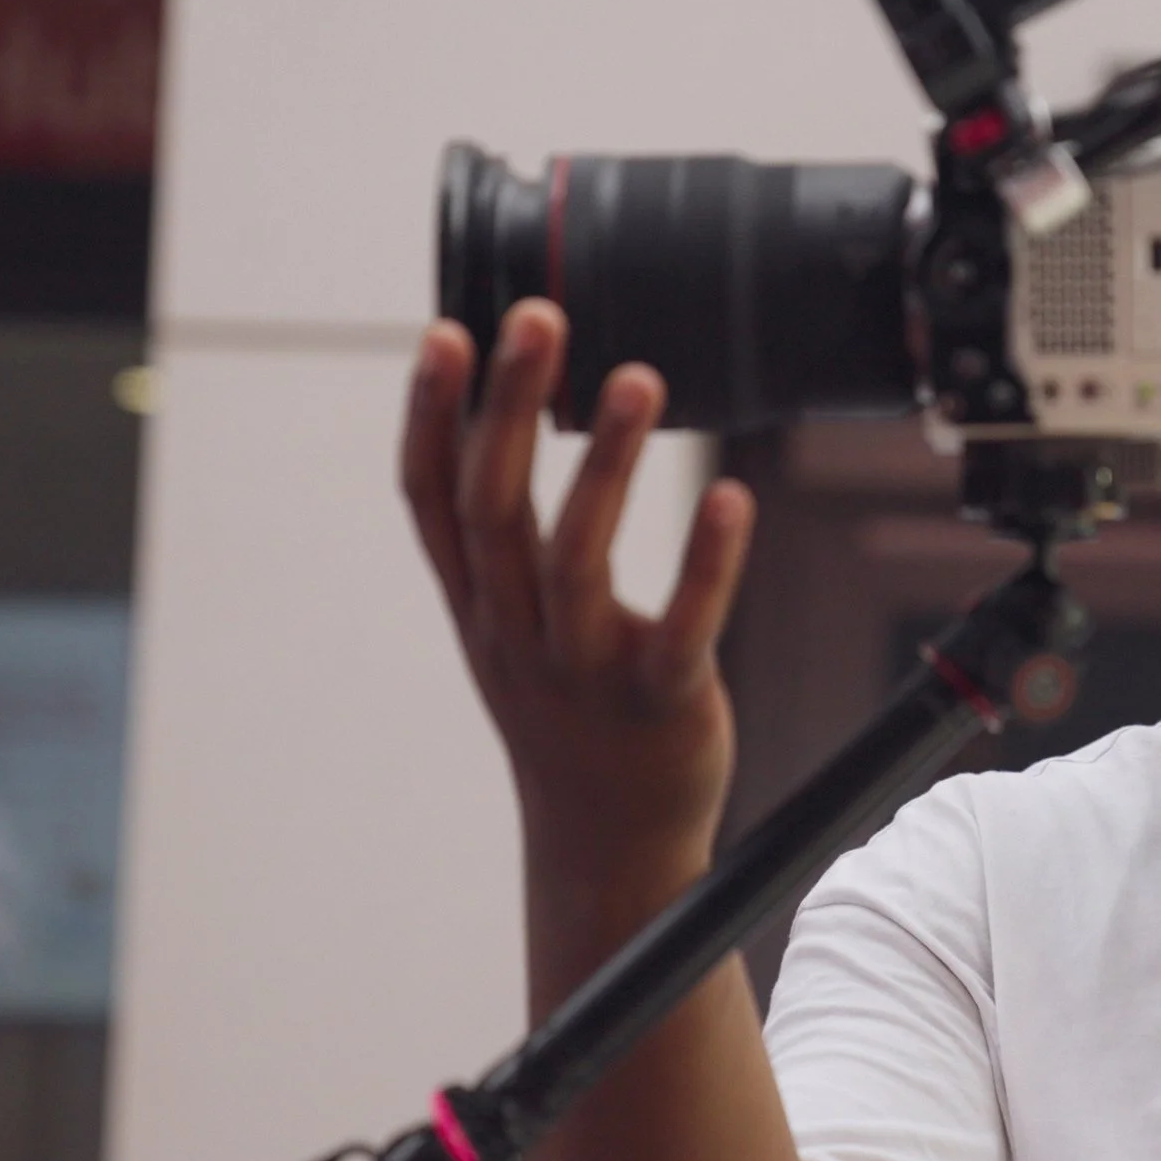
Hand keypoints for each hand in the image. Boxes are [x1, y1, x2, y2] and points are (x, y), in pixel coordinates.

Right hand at [399, 301, 755, 864]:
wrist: (608, 843)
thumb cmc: (570, 711)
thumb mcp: (510, 625)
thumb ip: (501, 541)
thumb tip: (498, 420)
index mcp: (476, 605)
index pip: (431, 500)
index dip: (430, 417)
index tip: (447, 332)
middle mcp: (514, 633)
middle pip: (493, 510)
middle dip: (506, 408)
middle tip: (538, 316)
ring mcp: (583, 672)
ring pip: (576, 560)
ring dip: (603, 464)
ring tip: (636, 377)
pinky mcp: (661, 701)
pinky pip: (684, 626)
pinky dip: (708, 562)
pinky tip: (731, 496)